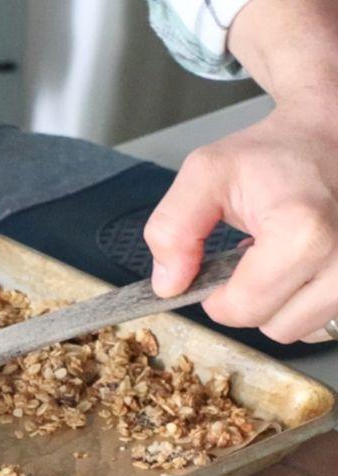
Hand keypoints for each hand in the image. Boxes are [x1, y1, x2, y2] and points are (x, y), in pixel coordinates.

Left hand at [144, 98, 337, 342]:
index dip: (217, 298)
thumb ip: (173, 229)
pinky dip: (308, 302)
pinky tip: (303, 266)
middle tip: (253, 257)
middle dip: (252, 300)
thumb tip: (168, 285)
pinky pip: (329, 320)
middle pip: (276, 328)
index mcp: (304, 232)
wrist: (332, 132)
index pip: (244, 310)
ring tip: (280, 258)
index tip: (219, 268)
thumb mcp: (205, 174)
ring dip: (282, 302)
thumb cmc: (273, 152)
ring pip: (303, 329)